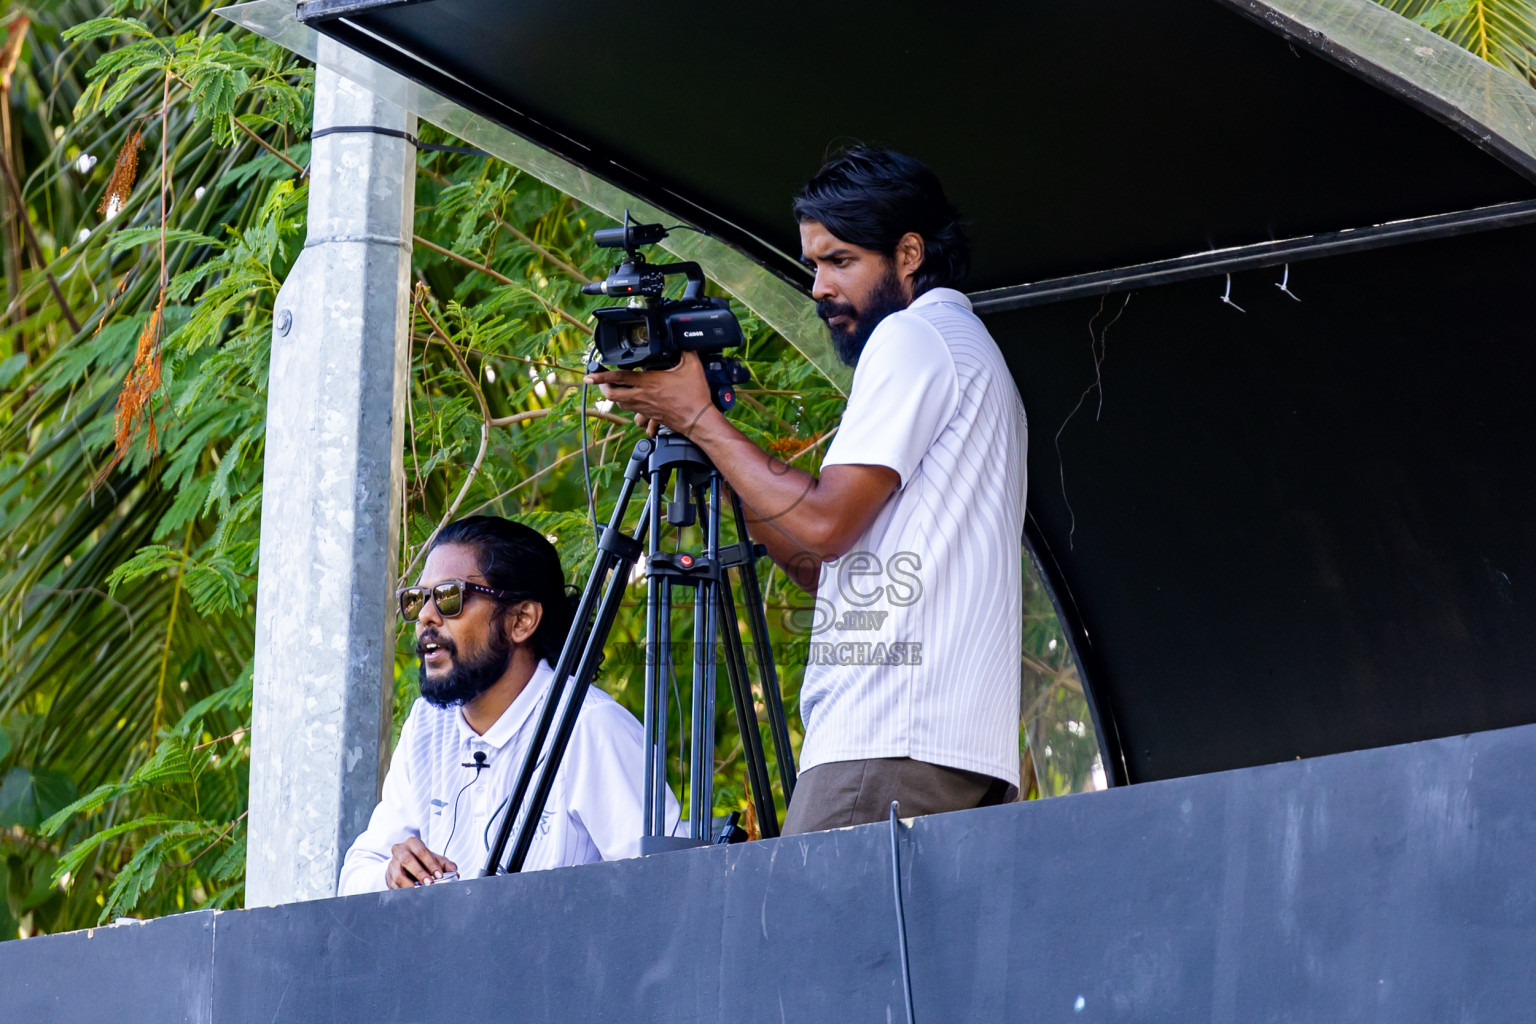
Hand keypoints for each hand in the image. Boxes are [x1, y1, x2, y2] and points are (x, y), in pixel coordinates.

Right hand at [386, 836, 456, 887]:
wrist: (404, 863)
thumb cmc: (421, 859)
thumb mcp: (433, 858)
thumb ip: (445, 864)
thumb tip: (454, 871)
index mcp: (412, 843)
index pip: (421, 851)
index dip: (431, 863)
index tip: (439, 875)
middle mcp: (400, 851)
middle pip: (407, 860)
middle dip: (419, 872)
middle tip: (430, 883)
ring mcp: (392, 865)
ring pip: (398, 875)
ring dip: (410, 885)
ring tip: (420, 892)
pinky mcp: (388, 878)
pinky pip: (394, 887)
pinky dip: (404, 893)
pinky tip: (413, 896)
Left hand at [585, 351, 717, 438]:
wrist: (698, 420)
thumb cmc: (694, 396)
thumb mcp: (692, 366)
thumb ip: (685, 351)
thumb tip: (684, 340)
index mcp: (649, 382)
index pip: (619, 377)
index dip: (601, 375)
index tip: (589, 375)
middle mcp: (642, 396)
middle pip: (612, 394)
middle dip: (603, 387)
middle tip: (600, 380)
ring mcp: (645, 408)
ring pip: (620, 404)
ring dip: (614, 396)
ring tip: (613, 389)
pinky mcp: (651, 416)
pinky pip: (633, 413)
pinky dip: (628, 406)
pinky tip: (631, 402)